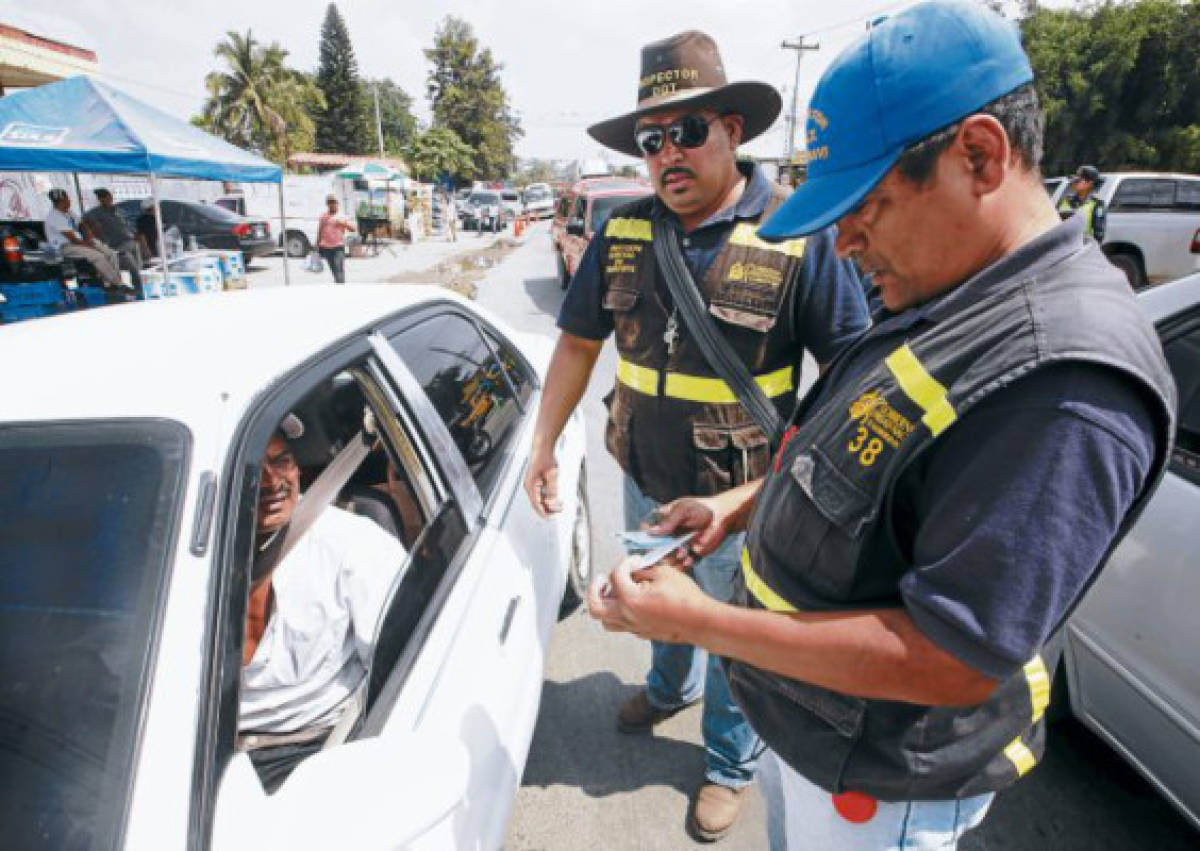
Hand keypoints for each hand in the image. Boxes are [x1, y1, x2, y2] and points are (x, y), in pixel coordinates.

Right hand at [524, 449, 560, 517]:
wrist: (543, 448)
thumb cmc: (546, 458)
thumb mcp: (552, 474)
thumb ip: (553, 488)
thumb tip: (553, 501)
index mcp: (531, 485)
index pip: (536, 504)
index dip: (543, 512)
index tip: (551, 517)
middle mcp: (529, 486)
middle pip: (537, 503)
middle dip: (548, 508)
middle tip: (559, 511)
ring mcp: (532, 484)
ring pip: (539, 499)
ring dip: (548, 503)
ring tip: (559, 506)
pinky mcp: (535, 482)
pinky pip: (540, 494)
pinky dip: (547, 498)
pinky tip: (556, 498)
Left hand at [588, 556, 712, 642]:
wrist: (701, 622)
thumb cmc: (685, 597)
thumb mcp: (663, 573)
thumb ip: (643, 570)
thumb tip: (633, 570)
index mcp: (630, 600)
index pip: (615, 575)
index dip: (624, 562)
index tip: (634, 560)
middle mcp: (627, 617)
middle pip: (594, 606)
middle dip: (594, 589)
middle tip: (602, 578)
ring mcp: (633, 628)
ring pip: (605, 620)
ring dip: (605, 604)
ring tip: (614, 592)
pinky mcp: (641, 633)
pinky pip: (621, 625)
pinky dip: (620, 613)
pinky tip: (632, 602)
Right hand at [646, 496, 728, 568]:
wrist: (721, 518)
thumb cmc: (700, 509)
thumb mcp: (683, 510)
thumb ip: (669, 521)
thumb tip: (651, 532)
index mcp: (661, 522)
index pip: (645, 532)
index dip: (646, 538)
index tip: (653, 541)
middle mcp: (666, 536)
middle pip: (655, 550)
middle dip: (662, 552)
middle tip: (671, 549)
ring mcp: (676, 546)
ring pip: (667, 559)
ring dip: (673, 559)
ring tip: (683, 553)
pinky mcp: (688, 555)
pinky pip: (681, 565)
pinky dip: (684, 564)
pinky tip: (690, 558)